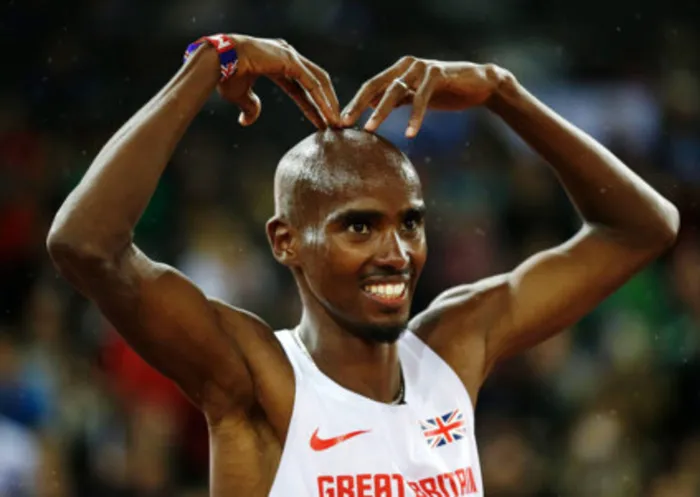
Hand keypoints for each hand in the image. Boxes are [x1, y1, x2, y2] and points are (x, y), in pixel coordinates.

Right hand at [218, 35, 340, 127]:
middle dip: (326, 103)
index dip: (313, 105)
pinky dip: (322, 99)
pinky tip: (328, 114)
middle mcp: (287, 56)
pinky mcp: (290, 60)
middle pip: (315, 83)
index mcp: (277, 63)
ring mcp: (290, 56)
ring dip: (329, 103)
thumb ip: (250, 107)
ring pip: (318, 82)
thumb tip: (247, 121)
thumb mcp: (240, 96)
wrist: (217, 63)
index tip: (322, 121)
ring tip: (336, 123)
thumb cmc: (225, 76)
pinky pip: (312, 83)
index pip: (302, 87)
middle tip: (334, 123)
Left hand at [341, 57, 505, 136]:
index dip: (355, 103)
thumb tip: (372, 109)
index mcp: (399, 71)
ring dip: (381, 111)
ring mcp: (421, 68)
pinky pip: (422, 98)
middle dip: (358, 105)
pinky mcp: (438, 74)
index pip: (370, 86)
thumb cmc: (447, 92)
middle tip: (345, 123)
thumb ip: (398, 99)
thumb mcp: (417, 96)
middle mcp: (407, 65)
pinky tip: (409, 133)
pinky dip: (415, 116)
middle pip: (376, 86)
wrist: (479, 85)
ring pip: (395, 90)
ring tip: (370, 129)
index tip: (341, 121)